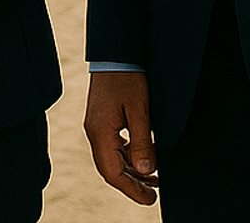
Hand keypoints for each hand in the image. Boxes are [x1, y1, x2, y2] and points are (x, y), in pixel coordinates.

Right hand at [84, 70, 158, 204]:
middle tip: (153, 195)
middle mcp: (95, 133)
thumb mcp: (140, 109)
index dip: (132, 189)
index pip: (113, 173)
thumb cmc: (128, 77)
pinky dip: (129, 157)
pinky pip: (114, 147)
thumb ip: (143, 142)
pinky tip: (144, 157)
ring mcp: (97, 127)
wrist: (116, 51)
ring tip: (154, 179)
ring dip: (132, 171)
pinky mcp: (102, 120)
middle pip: (111, 169)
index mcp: (101, 133)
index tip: (150, 200)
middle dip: (132, 184)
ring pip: (113, 159)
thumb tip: (146, 170)